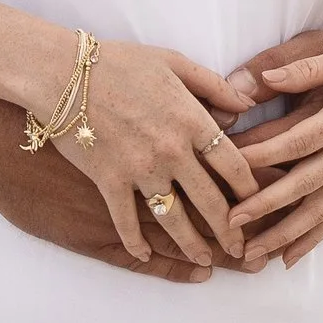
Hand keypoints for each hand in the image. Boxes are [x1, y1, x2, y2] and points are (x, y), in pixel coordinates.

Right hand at [47, 38, 261, 267]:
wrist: (62, 72)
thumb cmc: (118, 62)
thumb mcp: (173, 62)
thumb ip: (214, 85)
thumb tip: (246, 105)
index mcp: (190, 120)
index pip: (233, 164)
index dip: (250, 189)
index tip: (259, 205)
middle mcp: (170, 150)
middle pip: (210, 201)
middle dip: (230, 230)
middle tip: (241, 250)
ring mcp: (138, 169)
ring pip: (174, 219)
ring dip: (192, 245)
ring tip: (205, 260)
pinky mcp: (108, 182)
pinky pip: (126, 221)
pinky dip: (135, 242)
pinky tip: (144, 253)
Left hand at [227, 33, 322, 267]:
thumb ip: (309, 68)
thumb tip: (266, 77)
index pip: (297, 141)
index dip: (262, 155)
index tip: (229, 166)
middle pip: (304, 183)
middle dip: (266, 205)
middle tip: (230, 222)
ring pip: (320, 210)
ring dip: (285, 233)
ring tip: (253, 254)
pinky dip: (314, 238)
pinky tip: (290, 256)